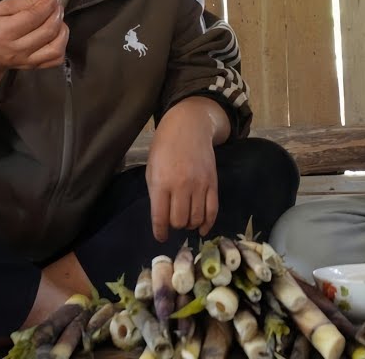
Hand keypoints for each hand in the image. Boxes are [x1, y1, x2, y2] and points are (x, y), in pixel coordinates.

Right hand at [0, 0, 67, 70]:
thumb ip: (23, 1)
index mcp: (3, 32)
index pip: (34, 15)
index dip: (48, 1)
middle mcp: (16, 49)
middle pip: (48, 29)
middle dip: (56, 11)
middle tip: (55, 1)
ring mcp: (27, 61)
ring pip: (56, 46)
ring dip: (62, 28)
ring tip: (55, 17)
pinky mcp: (34, 67)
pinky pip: (56, 58)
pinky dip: (61, 44)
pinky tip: (56, 33)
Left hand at [146, 97, 226, 241]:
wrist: (188, 127)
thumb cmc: (164, 148)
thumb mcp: (152, 169)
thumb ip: (156, 194)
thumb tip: (162, 218)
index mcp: (161, 183)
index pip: (160, 217)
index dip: (160, 232)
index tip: (161, 237)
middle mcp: (181, 186)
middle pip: (179, 221)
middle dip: (175, 226)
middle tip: (173, 221)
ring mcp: (199, 185)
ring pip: (196, 218)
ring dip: (190, 224)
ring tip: (186, 220)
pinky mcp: (213, 183)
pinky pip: (213, 210)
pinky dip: (208, 224)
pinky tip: (202, 229)